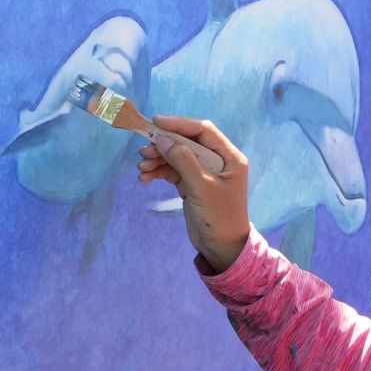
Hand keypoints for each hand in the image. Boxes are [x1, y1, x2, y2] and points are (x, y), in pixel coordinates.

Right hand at [137, 115, 251, 273]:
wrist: (222, 248)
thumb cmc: (219, 217)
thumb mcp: (202, 188)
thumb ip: (184, 161)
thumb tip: (165, 139)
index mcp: (229, 157)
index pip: (202, 131)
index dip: (179, 124)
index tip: (157, 122)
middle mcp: (217, 161)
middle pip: (186, 143)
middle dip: (164, 145)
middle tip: (144, 150)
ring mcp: (203, 173)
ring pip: (176, 157)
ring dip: (158, 159)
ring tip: (142, 167)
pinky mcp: (191, 185)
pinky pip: (172, 171)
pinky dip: (159, 172)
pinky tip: (145, 177)